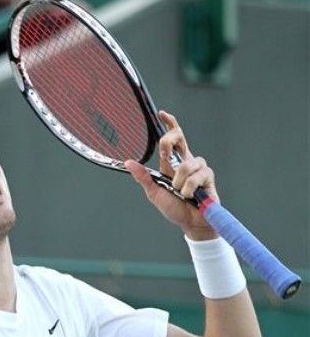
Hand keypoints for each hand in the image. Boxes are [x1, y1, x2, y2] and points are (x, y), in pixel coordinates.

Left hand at [125, 111, 217, 240]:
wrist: (191, 223)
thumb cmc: (174, 208)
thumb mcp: (154, 192)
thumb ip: (143, 177)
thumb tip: (128, 163)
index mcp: (173, 163)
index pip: (172, 139)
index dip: (169, 124)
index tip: (162, 114)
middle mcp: (187, 162)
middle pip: (180, 139)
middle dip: (171, 141)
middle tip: (165, 156)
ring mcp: (199, 168)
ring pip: (185, 164)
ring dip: (179, 182)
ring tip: (180, 193)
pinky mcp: (208, 177)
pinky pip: (195, 177)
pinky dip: (188, 189)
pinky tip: (190, 197)